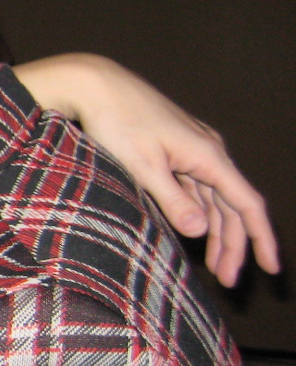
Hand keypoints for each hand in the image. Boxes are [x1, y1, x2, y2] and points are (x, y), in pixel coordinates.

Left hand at [20, 53, 278, 286]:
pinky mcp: (173, 150)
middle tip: (229, 281)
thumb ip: (173, 200)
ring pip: (213, 199)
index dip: (261, 237)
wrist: (95, 84)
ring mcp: (191, 150)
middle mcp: (207, 152)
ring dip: (216, 232)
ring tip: (216, 267)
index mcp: (208, 156)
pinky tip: (195, 233)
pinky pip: (195, 188)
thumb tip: (202, 231)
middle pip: (231, 207)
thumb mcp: (142, 166)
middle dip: (234, 245)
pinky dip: (199, 213)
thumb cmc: (116, 122)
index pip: (247, 204)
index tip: (271, 267)